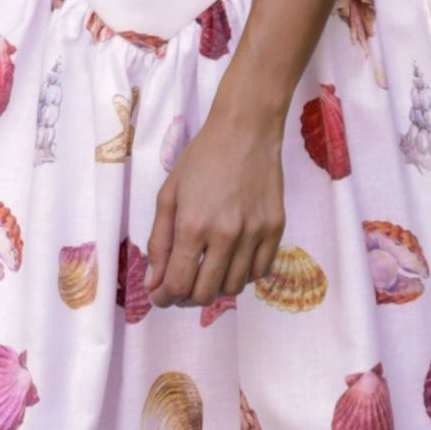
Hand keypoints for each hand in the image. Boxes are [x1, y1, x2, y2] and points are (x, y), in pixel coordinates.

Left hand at [146, 102, 285, 307]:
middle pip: (206, 293)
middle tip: (181, 287)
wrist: (245, 132)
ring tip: (207, 272)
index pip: (178, 284)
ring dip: (216, 288)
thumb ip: (159, 242)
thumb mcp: (168, 195)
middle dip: (187, 298)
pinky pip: (260, 272)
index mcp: (193, 225)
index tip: (161, 297)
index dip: (165, 298)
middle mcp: (226, 234)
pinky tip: (232, 262)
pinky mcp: (276, 229)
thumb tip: (154, 283)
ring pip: (235, 287)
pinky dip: (243, 276)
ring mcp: (255, 233)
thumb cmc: (201, 159)